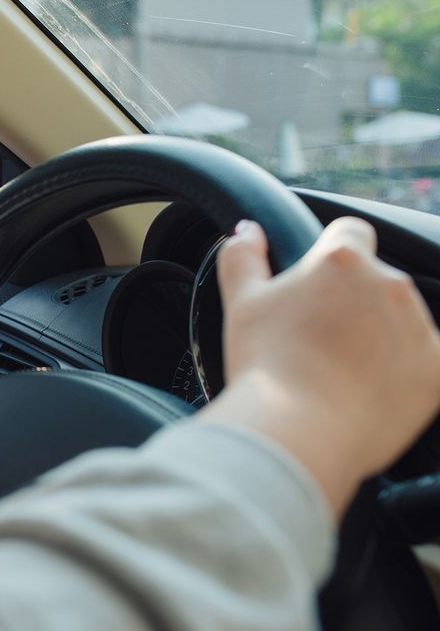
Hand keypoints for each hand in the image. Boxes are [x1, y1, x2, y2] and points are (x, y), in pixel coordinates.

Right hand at [202, 218, 439, 516]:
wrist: (297, 431)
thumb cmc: (265, 364)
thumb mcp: (240, 303)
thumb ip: (242, 256)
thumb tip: (247, 229)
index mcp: (342, 260)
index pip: (350, 231)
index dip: (331, 254)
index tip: (317, 285)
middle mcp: (390, 284)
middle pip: (376, 280)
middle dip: (354, 302)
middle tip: (317, 340)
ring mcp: (420, 328)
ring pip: (401, 321)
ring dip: (380, 336)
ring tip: (340, 372)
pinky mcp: (438, 371)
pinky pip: (423, 362)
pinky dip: (402, 373)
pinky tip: (367, 391)